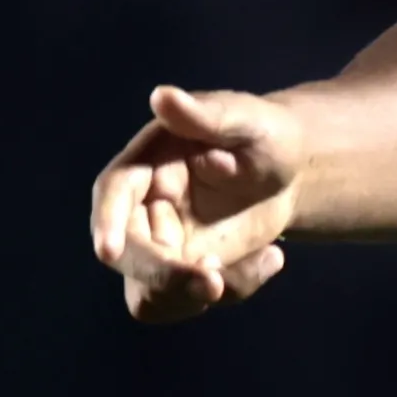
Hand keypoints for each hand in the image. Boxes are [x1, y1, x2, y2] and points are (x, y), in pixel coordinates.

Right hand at [93, 86, 309, 320]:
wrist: (289, 171)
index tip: (109, 251)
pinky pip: (191, 299)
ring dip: (194, 295)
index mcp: (144, 165)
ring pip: (150, 292)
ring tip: (266, 259)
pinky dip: (235, 288)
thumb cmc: (263, 134)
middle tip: (215, 283)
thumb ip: (204, 116)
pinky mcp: (184, 271)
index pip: (112, 194)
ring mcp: (160, 245)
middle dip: (164, 276)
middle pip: (127, 254)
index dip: (107, 222)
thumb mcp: (244, 120)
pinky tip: (272, 259)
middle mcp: (141, 209)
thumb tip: (162, 97)